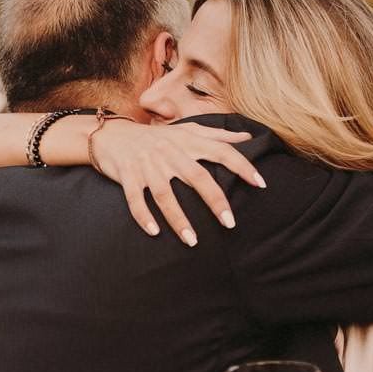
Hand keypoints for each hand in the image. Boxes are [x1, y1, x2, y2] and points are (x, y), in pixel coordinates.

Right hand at [88, 120, 263, 244]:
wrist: (112, 135)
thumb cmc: (156, 137)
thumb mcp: (186, 130)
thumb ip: (218, 135)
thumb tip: (248, 138)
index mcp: (187, 141)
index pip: (220, 151)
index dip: (242, 166)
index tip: (260, 183)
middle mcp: (169, 153)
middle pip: (196, 177)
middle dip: (214, 200)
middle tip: (230, 223)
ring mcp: (147, 166)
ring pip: (165, 195)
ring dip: (178, 219)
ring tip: (193, 241)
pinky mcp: (127, 176)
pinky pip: (135, 199)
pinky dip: (143, 216)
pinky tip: (154, 233)